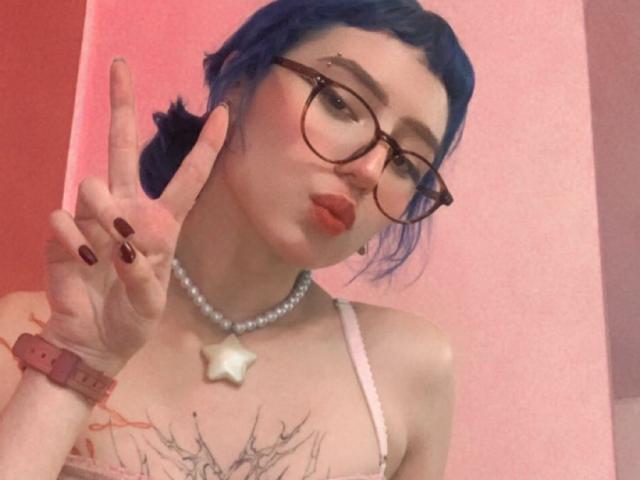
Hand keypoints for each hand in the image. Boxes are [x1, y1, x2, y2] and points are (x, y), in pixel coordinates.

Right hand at [40, 58, 228, 375]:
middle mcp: (127, 210)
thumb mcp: (152, 304)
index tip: (224, 111)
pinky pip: (62, 217)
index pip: (189, 178)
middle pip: (124, 148)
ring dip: (103, 213)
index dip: (206, 146)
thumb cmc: (132, 320)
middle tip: (120, 64)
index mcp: (162, 223)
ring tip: (111, 246)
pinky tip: (82, 259)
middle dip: (122, 107)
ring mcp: (93, 218)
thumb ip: (144, 275)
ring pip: (93, 184)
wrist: (96, 342)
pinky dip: (72, 237)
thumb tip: (126, 244)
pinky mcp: (63, 233)